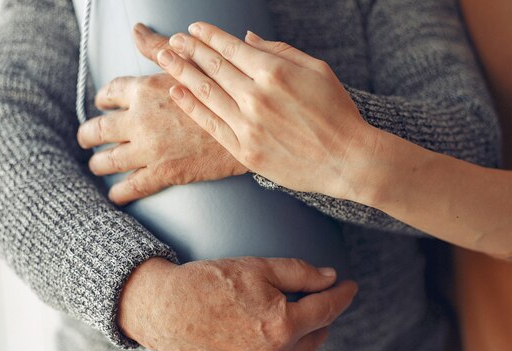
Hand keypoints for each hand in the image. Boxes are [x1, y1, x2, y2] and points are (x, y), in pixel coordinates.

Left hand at [76, 26, 246, 204]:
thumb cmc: (226, 91)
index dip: (102, 99)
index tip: (101, 104)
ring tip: (97, 165)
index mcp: (145, 89)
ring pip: (107, 160)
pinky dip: (118, 192)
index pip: (109, 93)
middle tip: (87, 138)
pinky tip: (114, 194)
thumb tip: (136, 30)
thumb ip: (158, 49)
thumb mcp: (190, 64)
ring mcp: (150, 149)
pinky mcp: (164, 173)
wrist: (252, 128)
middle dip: (88, 135)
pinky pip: (131, 187)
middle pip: (98, 128)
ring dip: (98, 163)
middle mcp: (140, 119)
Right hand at [118, 257, 357, 350]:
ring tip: (290, 320)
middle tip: (323, 302)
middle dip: (323, 320)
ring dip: (297, 339)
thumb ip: (300, 273)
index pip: (327, 311)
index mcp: (282, 325)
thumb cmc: (208, 282)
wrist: (162, 307)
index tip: (350, 287)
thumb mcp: (258, 267)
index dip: (343, 296)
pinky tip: (261, 337)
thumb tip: (331, 277)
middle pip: (314, 340)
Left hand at [151, 22, 380, 201]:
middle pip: (213, 67)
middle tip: (172, 39)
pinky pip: (211, 124)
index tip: (193, 29)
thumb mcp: (317, 70)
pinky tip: (177, 92)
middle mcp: (256, 96)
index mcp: (275, 72)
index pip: (231, 48)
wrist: (347, 160)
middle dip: (189, 49)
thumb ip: (280, 50)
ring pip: (206, 93)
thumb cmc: (337, 112)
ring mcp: (248, 126)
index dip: (209, 36)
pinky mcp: (245, 151)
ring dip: (181, 72)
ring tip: (165, 57)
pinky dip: (191, 107)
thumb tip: (247, 38)